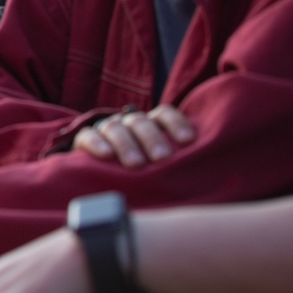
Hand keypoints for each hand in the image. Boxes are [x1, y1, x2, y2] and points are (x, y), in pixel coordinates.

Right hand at [72, 105, 194, 167]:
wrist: (102, 178)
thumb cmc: (145, 174)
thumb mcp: (163, 167)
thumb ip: (178, 165)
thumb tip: (206, 173)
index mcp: (151, 125)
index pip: (163, 114)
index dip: (176, 123)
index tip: (187, 141)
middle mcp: (129, 123)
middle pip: (139, 121)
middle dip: (152, 138)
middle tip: (162, 158)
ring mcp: (106, 130)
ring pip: (114, 127)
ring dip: (126, 144)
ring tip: (136, 164)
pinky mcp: (85, 139)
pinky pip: (88, 135)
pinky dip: (97, 143)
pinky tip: (106, 155)